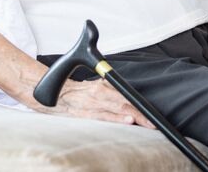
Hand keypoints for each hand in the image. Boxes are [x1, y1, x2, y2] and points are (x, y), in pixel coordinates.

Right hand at [30, 77, 155, 128]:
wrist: (56, 96)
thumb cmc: (78, 91)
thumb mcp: (96, 84)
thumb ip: (110, 86)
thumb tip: (124, 90)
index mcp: (102, 86)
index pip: (124, 95)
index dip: (137, 103)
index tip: (148, 110)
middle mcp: (99, 94)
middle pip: (124, 104)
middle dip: (139, 113)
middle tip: (151, 121)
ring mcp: (93, 105)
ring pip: (116, 110)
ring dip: (132, 116)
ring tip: (144, 122)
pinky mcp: (86, 115)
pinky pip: (103, 117)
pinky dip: (115, 118)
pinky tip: (126, 121)